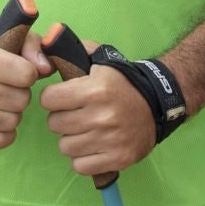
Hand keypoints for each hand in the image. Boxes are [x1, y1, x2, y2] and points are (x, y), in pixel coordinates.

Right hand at [0, 30, 47, 151]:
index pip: (26, 74)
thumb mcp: (3, 40)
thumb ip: (31, 46)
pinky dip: (4, 135)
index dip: (28, 75)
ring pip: (12, 122)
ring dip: (12, 116)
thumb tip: (46, 69)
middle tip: (7, 90)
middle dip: (21, 96)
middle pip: (21, 100)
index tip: (18, 73)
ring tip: (0, 105)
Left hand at [40, 48, 155, 176]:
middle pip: (55, 124)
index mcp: (95, 89)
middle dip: (61, 118)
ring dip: (72, 139)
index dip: (53, 98)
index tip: (61, 98)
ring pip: (65, 147)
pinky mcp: (117, 159)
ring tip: (85, 130)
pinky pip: (80, 166)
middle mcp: (101, 116)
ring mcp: (110, 140)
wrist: (157, 104)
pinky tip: (93, 146)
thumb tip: (46, 39)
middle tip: (75, 115)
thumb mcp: (100, 61)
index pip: (48, 99)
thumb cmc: (123, 82)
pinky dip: (83, 159)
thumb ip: (72, 50)